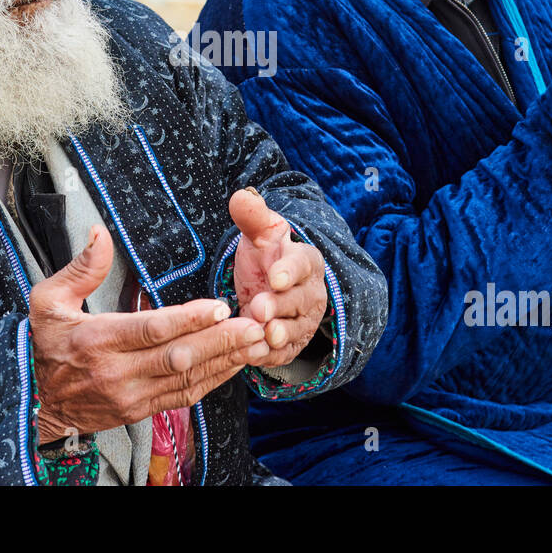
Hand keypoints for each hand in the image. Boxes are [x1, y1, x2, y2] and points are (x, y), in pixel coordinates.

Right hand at [29, 224, 267, 442]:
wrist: (41, 405)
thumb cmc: (48, 345)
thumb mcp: (47, 300)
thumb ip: (80, 268)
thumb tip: (100, 233)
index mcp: (97, 340)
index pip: (151, 329)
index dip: (189, 319)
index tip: (219, 305)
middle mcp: (117, 372)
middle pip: (178, 356)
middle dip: (220, 340)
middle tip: (254, 324)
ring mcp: (132, 395)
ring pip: (187, 379)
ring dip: (225, 360)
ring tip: (256, 341)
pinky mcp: (142, 410)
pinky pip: (185, 396)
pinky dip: (214, 379)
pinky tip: (236, 363)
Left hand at [229, 188, 328, 367]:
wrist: (272, 288)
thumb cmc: (267, 256)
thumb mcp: (261, 234)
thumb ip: (252, 217)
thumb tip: (241, 196)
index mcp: (305, 261)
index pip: (301, 264)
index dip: (289, 271)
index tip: (275, 276)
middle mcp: (310, 293)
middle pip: (299, 301)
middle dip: (280, 306)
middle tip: (259, 308)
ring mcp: (303, 321)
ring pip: (295, 330)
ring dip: (279, 334)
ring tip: (263, 335)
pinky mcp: (292, 345)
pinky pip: (284, 353)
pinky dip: (270, 356)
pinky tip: (253, 355)